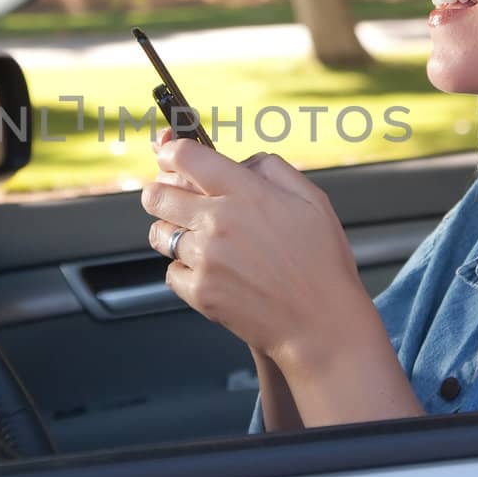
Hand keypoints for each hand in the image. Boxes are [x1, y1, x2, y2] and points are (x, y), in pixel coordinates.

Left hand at [141, 133, 374, 369]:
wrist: (321, 324)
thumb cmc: (321, 264)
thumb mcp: (312, 200)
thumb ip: (272, 169)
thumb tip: (241, 162)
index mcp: (246, 193)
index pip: (185, 156)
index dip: (170, 152)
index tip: (169, 156)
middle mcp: (218, 222)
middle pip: (156, 194)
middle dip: (160, 192)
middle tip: (171, 198)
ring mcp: (205, 258)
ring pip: (159, 233)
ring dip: (171, 232)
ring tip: (199, 240)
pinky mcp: (199, 291)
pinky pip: (171, 271)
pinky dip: (185, 270)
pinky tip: (212, 272)